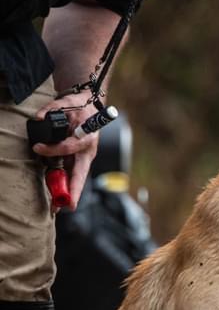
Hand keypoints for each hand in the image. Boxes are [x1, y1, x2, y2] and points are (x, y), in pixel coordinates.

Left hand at [31, 93, 99, 210]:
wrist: (90, 107)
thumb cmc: (81, 106)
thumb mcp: (67, 103)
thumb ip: (52, 108)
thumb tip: (37, 119)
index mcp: (87, 138)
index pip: (68, 148)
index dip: (52, 150)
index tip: (38, 148)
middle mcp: (87, 151)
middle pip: (81, 174)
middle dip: (74, 191)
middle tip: (67, 205)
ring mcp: (84, 158)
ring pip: (76, 178)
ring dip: (68, 193)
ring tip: (57, 207)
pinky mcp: (79, 160)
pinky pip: (72, 175)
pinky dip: (65, 186)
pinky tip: (57, 197)